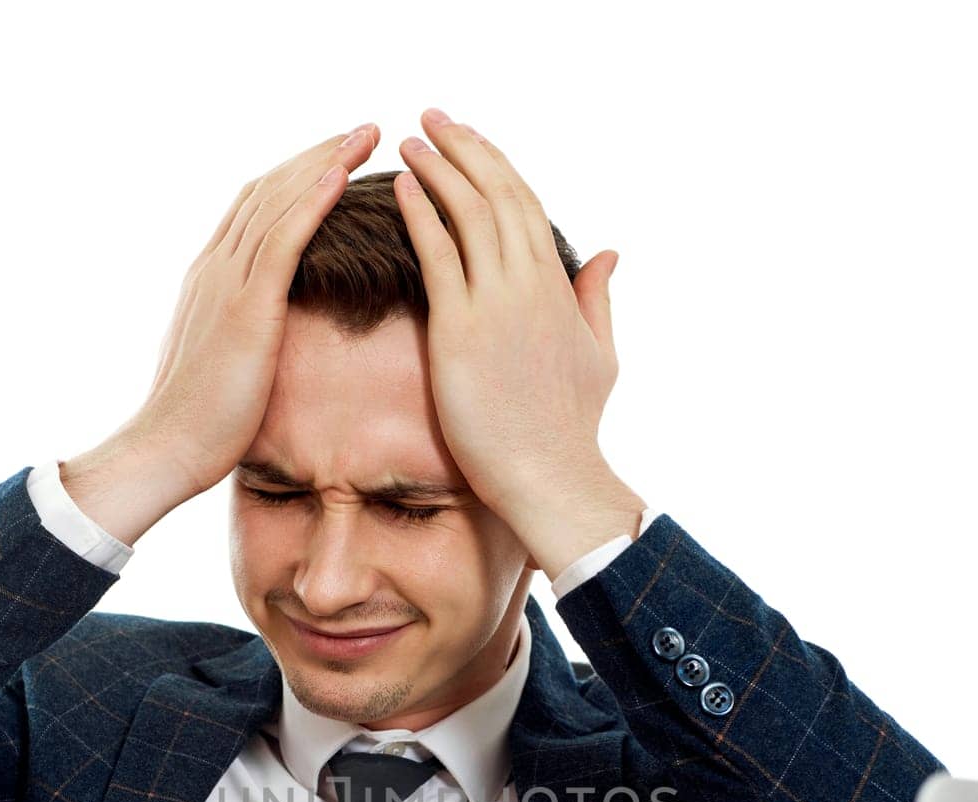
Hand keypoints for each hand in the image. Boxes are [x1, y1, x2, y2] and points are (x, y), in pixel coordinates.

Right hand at [61, 122, 379, 544]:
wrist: (168, 450)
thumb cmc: (200, 424)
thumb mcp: (223, 364)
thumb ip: (240, 334)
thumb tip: (261, 335)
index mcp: (211, 278)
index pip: (256, 209)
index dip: (297, 178)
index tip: (336, 158)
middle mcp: (216, 267)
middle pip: (270, 190)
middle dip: (317, 154)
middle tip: (363, 129)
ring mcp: (227, 283)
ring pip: (279, 202)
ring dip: (324, 162)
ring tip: (366, 136)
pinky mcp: (245, 308)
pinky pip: (282, 240)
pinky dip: (312, 202)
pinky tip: (341, 175)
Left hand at [393, 108, 621, 530]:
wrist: (551, 476)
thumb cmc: (570, 428)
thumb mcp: (599, 355)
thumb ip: (598, 299)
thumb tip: (608, 253)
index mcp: (558, 288)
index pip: (526, 205)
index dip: (496, 166)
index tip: (470, 141)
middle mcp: (530, 286)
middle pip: (497, 195)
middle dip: (464, 150)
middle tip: (432, 119)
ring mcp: (497, 305)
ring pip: (469, 214)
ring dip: (438, 170)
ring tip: (411, 141)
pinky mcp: (461, 331)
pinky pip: (438, 256)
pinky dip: (421, 215)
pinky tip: (402, 187)